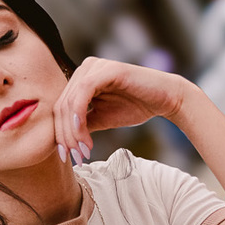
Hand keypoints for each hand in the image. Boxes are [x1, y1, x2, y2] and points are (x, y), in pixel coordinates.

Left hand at [53, 58, 201, 165]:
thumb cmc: (136, 107)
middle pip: (62, 106)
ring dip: (73, 131)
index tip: (66, 156)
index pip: (60, 107)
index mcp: (81, 79)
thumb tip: (63, 142)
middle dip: (65, 135)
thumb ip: (83, 125)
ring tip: (84, 151)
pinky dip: (80, 116)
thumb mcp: (103, 119)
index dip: (59, 133)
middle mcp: (85, 69)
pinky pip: (84, 93)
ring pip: (70, 102)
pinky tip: (85, 136)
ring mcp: (95, 67)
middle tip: (75, 157)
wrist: (166, 99)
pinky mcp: (106, 69)